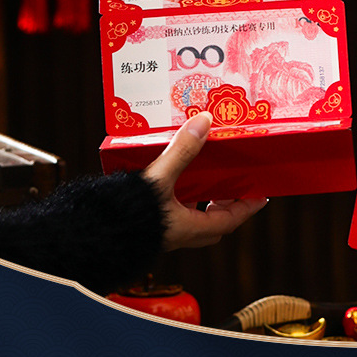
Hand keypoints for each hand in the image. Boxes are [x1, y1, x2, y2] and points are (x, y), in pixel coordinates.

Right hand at [143, 113, 266, 250]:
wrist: (95, 236)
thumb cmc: (130, 214)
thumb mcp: (160, 177)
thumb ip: (182, 149)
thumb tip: (205, 120)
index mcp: (189, 228)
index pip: (229, 221)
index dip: (247, 208)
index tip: (262, 195)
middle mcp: (179, 235)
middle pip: (214, 223)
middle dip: (227, 205)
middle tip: (235, 184)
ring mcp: (164, 234)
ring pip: (194, 221)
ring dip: (204, 202)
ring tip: (206, 177)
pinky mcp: (148, 229)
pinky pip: (174, 216)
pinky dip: (182, 200)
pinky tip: (171, 183)